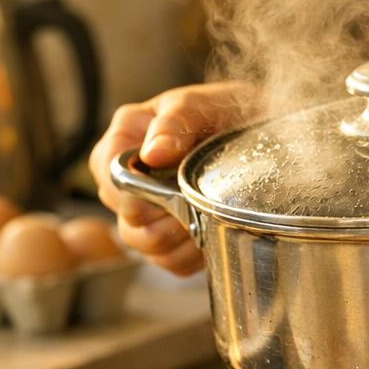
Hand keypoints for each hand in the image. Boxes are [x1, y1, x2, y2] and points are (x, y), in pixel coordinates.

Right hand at [87, 81, 254, 275]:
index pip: (110, 178)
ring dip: (184, 236)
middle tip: (201, 198)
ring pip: (147, 246)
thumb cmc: (225, 111)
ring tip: (210, 213)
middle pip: (128, 220)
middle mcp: (127, 178)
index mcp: (125, 139)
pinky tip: (211, 230)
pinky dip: (194, 253)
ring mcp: (143, 211)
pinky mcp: (165, 237)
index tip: (172, 189)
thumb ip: (176, 122)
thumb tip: (152, 153)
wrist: (258, 132)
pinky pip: (169, 262)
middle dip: (168, 215)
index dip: (137, 192)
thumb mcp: (203, 105)